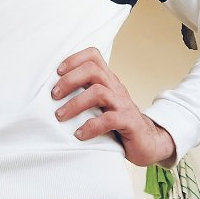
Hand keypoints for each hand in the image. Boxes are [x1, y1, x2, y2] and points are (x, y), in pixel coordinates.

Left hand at [52, 47, 175, 166]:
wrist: (148, 142)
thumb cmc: (117, 122)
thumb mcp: (100, 103)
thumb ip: (83, 93)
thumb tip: (51, 91)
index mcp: (108, 80)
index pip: (93, 56)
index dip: (74, 59)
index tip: (57, 72)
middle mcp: (115, 87)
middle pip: (93, 70)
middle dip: (70, 80)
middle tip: (54, 95)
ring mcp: (123, 104)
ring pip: (99, 92)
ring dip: (75, 104)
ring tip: (60, 116)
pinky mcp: (129, 122)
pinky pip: (109, 120)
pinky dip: (91, 126)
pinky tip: (79, 135)